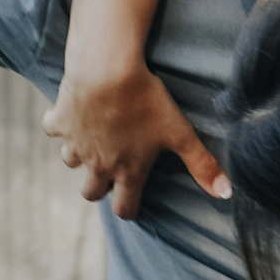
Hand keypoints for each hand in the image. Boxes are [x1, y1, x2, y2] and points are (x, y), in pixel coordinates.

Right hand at [44, 54, 230, 223]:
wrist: (107, 70)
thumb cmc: (146, 101)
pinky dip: (60, 124)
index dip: (130, 207)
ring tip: (95, 137)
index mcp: (127, 171)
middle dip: (100, 186)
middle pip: (90, 193)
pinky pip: (53, 129)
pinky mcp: (60, 121)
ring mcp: (75, 144)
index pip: (124, 209)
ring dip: (80, 155)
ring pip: (70, 162)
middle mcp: (97, 165)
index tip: (133, 199)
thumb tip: (227, 194)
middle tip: (112, 168)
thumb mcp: (179, 133)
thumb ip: (202, 165)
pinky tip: (73, 112)